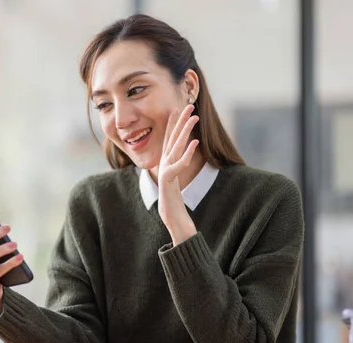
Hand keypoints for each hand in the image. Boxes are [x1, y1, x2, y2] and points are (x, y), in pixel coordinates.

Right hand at [157, 105, 198, 244]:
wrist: (171, 220)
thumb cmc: (176, 203)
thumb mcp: (177, 182)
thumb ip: (178, 169)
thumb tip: (183, 158)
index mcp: (167, 163)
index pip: (169, 140)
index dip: (173, 123)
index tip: (178, 108)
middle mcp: (164, 165)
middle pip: (172, 139)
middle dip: (179, 122)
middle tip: (187, 105)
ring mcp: (164, 173)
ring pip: (175, 148)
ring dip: (184, 131)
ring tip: (194, 117)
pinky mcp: (167, 182)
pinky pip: (177, 166)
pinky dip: (185, 154)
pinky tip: (194, 143)